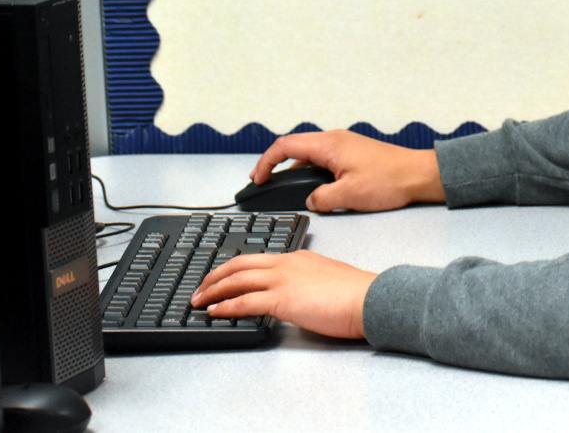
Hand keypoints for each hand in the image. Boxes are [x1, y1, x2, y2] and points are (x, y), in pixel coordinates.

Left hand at [191, 251, 376, 338]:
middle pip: (240, 263)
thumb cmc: (357, 294)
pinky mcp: (282, 299)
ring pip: (237, 279)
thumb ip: (309, 284)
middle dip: (215, 275)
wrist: (370, 298)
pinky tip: (215, 312)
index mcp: (299, 257)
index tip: (222, 277)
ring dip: (213, 290)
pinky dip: (226, 306)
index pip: (258, 259)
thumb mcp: (328, 280)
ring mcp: (284, 279)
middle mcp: (287, 263)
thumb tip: (299, 296)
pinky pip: (245, 301)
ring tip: (198, 300)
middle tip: (200, 287)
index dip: (235, 268)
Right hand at [250, 130, 444, 212]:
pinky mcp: (352, 154)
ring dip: (293, 168)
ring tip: (283, 186)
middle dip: (274, 164)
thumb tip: (311, 201)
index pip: (285, 147)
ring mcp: (344, 145)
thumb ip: (321, 199)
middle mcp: (334, 140)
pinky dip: (310, 170)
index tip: (257, 178)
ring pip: (309, 154)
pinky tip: (312, 187)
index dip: (265, 162)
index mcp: (328, 145)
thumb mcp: (348, 196)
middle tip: (262, 181)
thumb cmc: (390, 180)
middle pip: (294, 147)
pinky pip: (323, 159)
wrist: (419, 175)